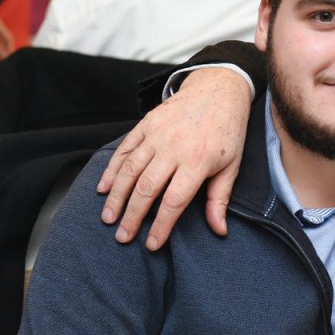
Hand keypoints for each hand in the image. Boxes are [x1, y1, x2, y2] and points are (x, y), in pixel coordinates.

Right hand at [96, 68, 252, 249]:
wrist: (218, 90)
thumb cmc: (228, 132)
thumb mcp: (231, 166)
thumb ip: (220, 199)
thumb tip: (219, 231)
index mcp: (198, 161)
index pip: (174, 201)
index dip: (161, 225)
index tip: (151, 244)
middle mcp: (174, 148)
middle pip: (146, 188)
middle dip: (132, 216)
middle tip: (122, 237)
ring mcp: (157, 134)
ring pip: (130, 170)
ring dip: (116, 196)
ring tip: (108, 217)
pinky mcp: (146, 124)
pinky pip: (124, 149)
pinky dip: (111, 169)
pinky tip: (103, 187)